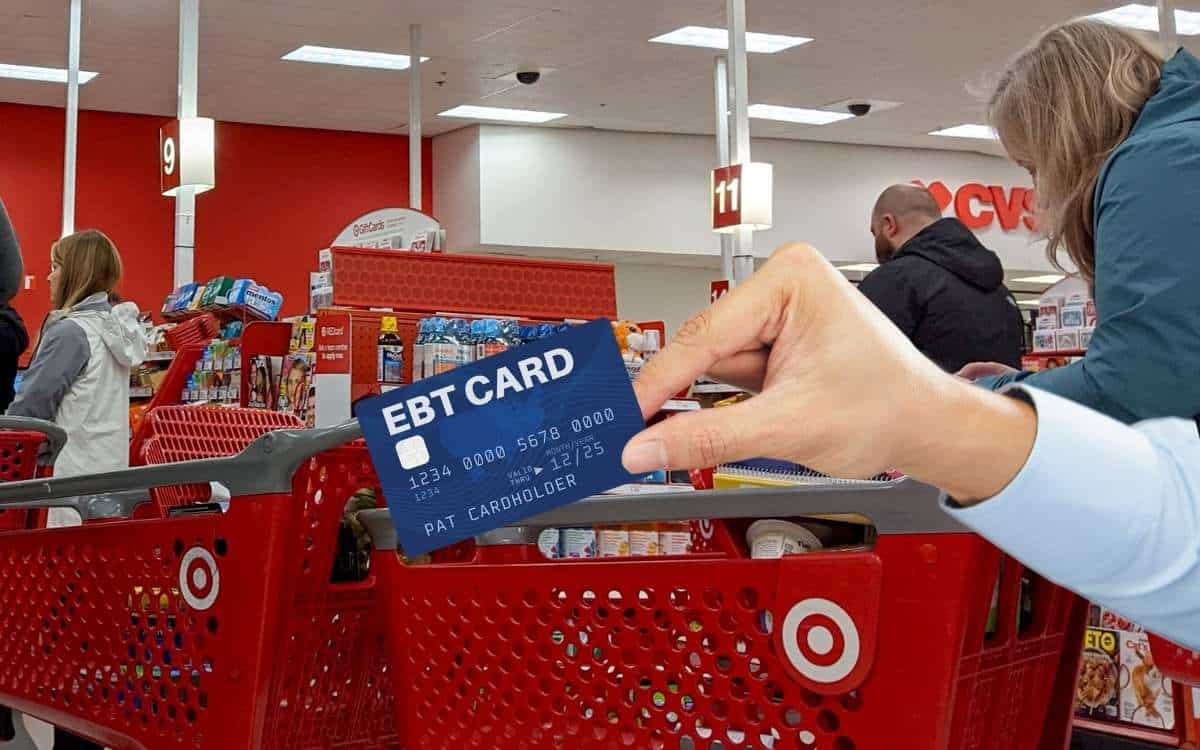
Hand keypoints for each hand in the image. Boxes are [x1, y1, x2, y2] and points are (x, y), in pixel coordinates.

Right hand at [621, 243, 1035, 500]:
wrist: (928, 428)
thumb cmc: (888, 407)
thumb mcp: (787, 427)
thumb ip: (707, 438)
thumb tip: (645, 446)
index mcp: (790, 278)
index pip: (704, 335)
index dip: (657, 382)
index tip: (622, 415)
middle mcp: (782, 285)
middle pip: (705, 350)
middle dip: (687, 395)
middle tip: (636, 433)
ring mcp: (779, 313)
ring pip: (715, 366)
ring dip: (719, 402)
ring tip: (736, 422)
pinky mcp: (778, 342)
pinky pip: (732, 375)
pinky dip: (730, 403)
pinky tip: (748, 415)